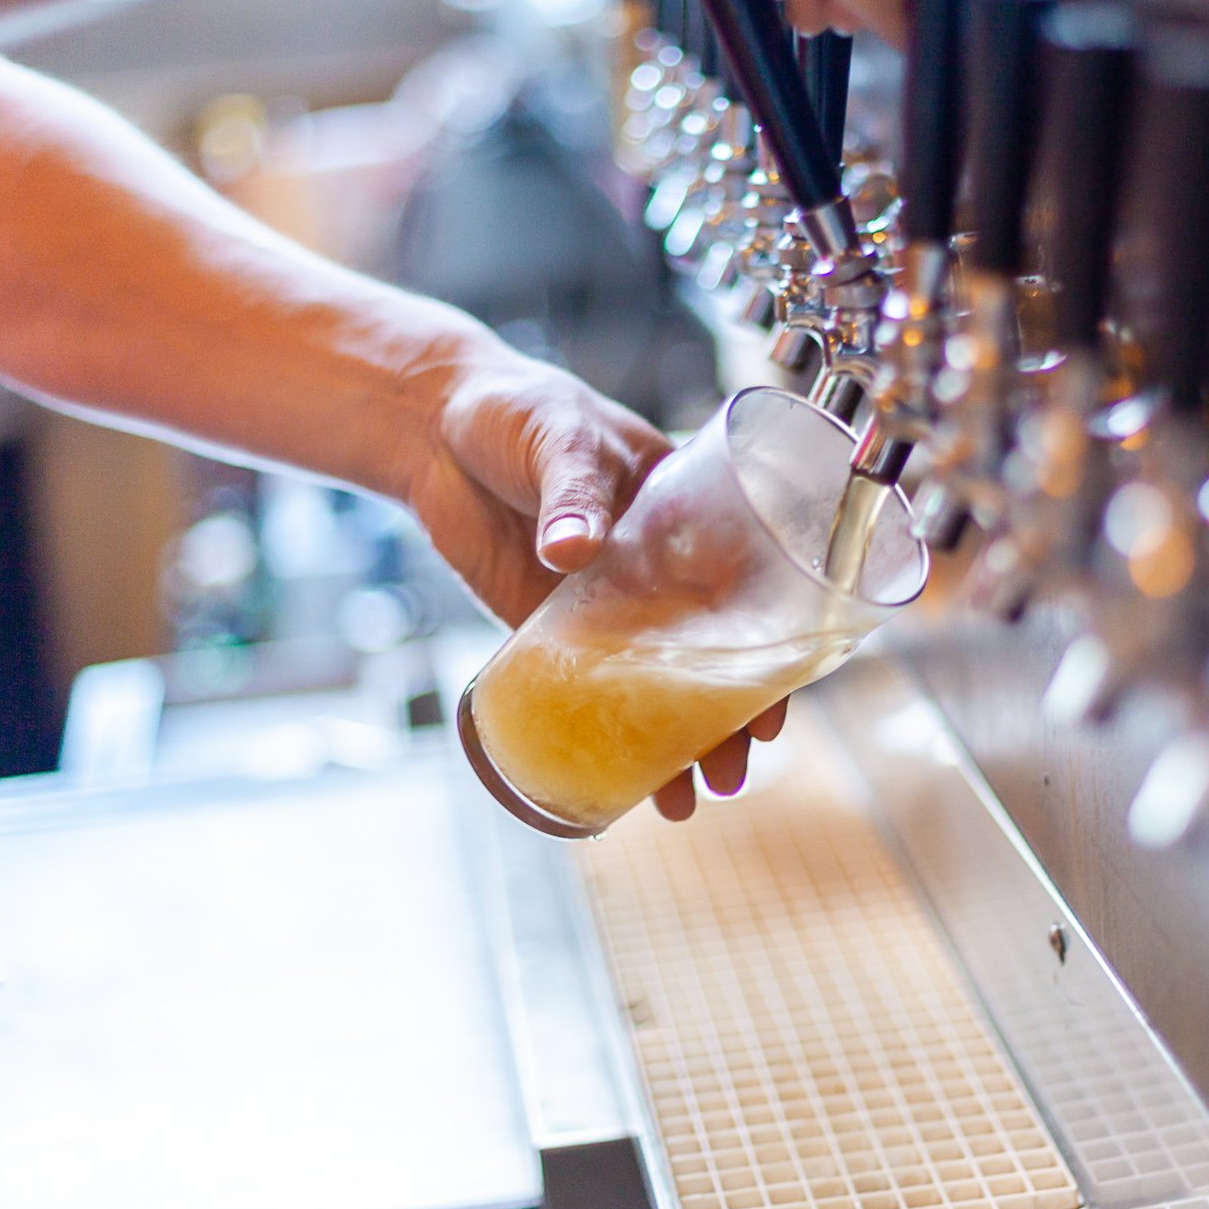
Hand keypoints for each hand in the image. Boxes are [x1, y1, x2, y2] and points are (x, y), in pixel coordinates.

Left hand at [403, 326, 782, 817]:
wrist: (431, 423)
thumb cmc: (516, 409)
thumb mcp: (557, 437)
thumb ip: (570, 493)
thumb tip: (572, 547)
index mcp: (685, 513)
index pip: (746, 593)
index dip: (771, 654)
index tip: (777, 706)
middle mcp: (654, 568)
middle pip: (706, 656)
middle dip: (725, 721)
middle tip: (730, 772)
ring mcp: (601, 601)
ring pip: (650, 683)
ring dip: (667, 741)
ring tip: (677, 799)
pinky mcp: (542, 623)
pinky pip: (580, 687)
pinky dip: (597, 732)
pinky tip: (613, 777)